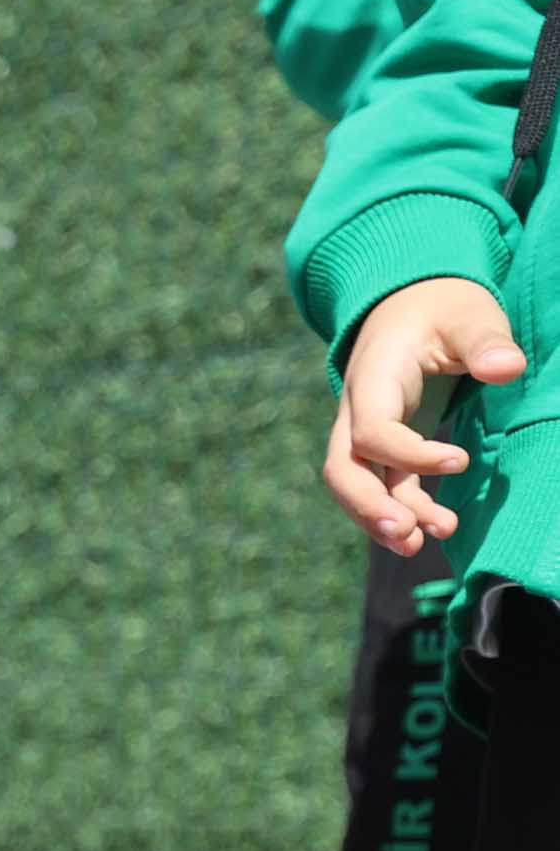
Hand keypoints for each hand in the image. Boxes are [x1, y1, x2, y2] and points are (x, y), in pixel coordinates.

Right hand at [326, 275, 527, 554]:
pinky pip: (382, 486)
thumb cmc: (444, 308)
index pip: (371, 430)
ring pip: (356, 486)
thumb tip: (507, 369)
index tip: (460, 461)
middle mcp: (357, 410)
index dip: (408, 454)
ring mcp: (366, 431)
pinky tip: (430, 532)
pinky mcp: (385, 446)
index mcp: (373, 378)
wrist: (413, 304)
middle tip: (405, 534)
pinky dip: (400, 511)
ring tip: (418, 546)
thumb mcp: (470, 315)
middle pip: (342, 469)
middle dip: (367, 506)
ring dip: (380, 519)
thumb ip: (487, 341)